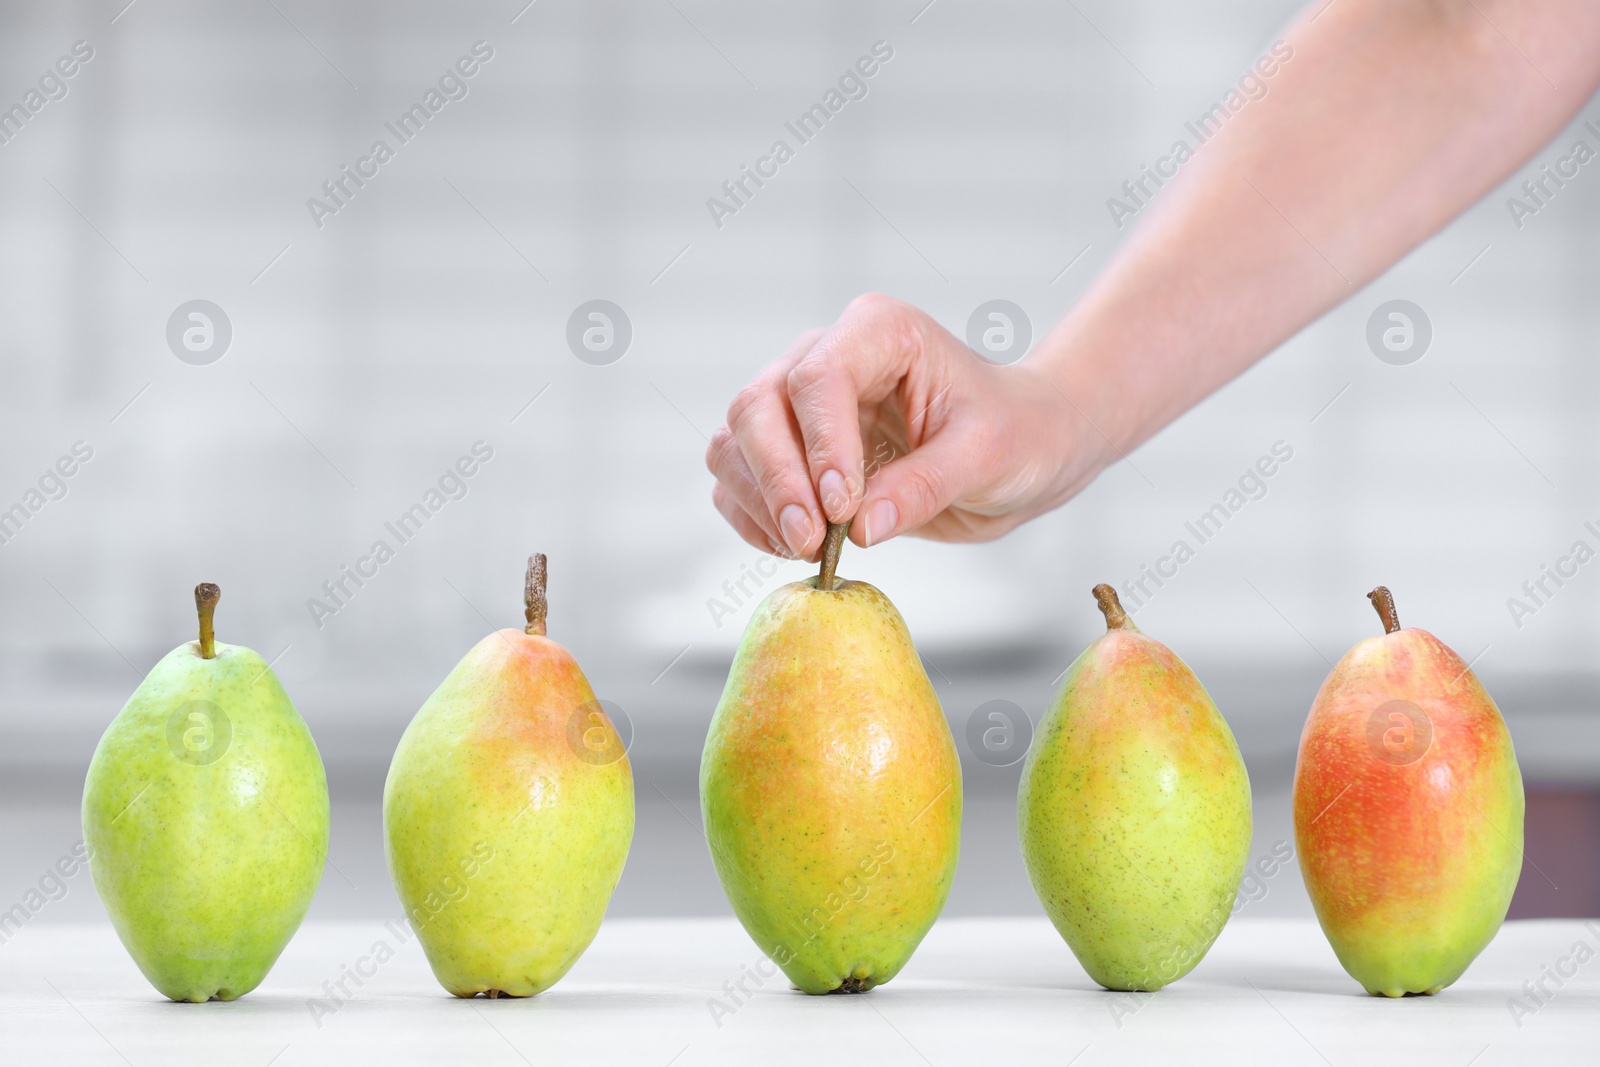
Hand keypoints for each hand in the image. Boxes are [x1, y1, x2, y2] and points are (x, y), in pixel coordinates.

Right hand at [706, 294, 1101, 559]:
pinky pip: (739, 480)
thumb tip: (859, 528)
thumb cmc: (1017, 434)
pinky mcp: (792, 450)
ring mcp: (801, 404)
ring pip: (735, 441)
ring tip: (807, 547)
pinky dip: (752, 517)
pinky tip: (794, 547)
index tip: (844, 508)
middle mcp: (827, 355)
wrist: (1022, 448)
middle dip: (777, 479)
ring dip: (757, 500)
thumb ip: (924, 486)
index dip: (820, 445)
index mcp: (878, 333)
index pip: (818, 377)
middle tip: (812, 541)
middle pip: (758, 405)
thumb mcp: (988, 457)